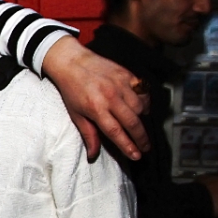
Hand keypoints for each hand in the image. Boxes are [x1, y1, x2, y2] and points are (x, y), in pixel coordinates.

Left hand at [41, 36, 149, 161]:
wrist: (72, 62)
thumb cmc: (72, 90)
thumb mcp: (76, 114)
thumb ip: (88, 134)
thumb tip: (92, 155)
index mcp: (96, 108)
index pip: (116, 132)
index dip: (128, 146)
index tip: (136, 155)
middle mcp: (111, 97)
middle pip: (133, 122)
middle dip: (141, 138)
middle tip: (145, 148)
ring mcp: (121, 85)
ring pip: (141, 107)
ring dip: (142, 120)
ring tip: (139, 127)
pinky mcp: (127, 75)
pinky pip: (143, 92)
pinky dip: (145, 101)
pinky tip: (142, 108)